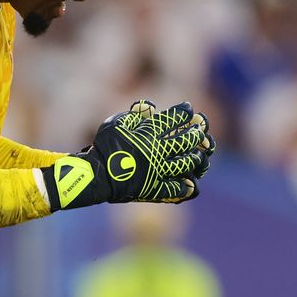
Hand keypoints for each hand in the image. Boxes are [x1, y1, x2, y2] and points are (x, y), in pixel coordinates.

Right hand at [42, 101, 207, 210]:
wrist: (97, 175)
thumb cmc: (104, 146)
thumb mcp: (116, 123)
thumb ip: (134, 114)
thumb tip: (150, 107)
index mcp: (148, 133)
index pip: (174, 118)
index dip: (184, 112)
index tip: (188, 109)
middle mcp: (158, 151)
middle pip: (185, 140)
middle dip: (195, 134)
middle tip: (198, 131)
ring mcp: (158, 171)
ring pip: (186, 163)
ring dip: (195, 158)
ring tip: (198, 155)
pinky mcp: (155, 188)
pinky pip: (176, 188)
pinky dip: (186, 186)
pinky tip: (191, 182)